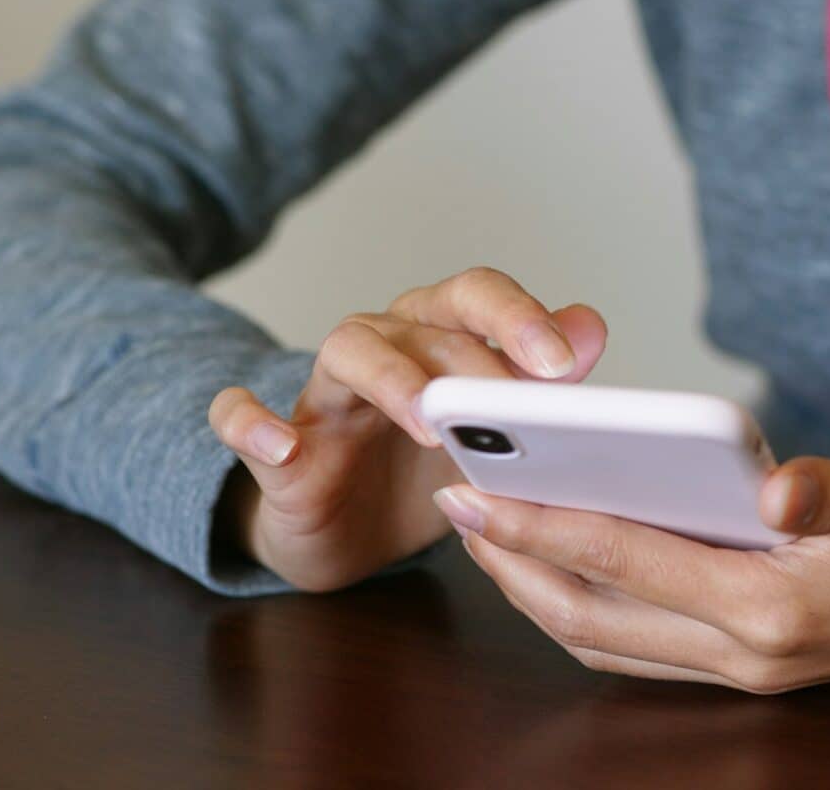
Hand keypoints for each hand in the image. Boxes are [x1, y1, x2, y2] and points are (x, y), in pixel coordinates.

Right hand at [209, 268, 606, 590]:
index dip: (518, 318)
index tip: (562, 364)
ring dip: (390, 379)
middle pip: (422, 320)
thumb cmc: (417, 475)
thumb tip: (590, 326)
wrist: (341, 534)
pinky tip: (281, 446)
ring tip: (427, 422)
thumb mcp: (487, 438)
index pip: (476, 297)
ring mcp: (324, 396)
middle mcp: (381, 348)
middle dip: (472, 357)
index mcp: (437, 337)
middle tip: (512, 404)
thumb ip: (533, 384)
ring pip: (347, 351)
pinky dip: (251, 424)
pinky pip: (239, 419)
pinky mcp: (273, 449)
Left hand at [434, 440, 829, 692]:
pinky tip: (559, 561)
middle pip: (593, 614)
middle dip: (513, 563)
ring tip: (488, 531)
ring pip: (606, 638)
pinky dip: (583, 606)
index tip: (474, 490)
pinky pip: (638, 643)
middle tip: (456, 505)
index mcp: (777, 609)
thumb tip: (773, 490)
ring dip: (537, 589)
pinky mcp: (749, 658)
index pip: (626, 560)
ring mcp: (746, 666)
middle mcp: (749, 653)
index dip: (542, 523)